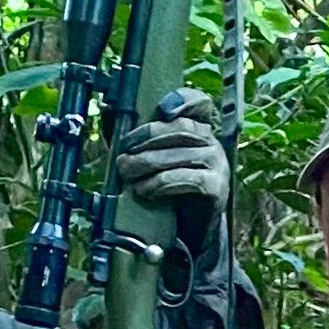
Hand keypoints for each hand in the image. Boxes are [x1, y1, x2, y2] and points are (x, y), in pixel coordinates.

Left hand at [114, 87, 229, 230]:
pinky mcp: (216, 187)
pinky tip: (145, 190)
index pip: (198, 103)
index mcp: (198, 129)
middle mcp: (212, 142)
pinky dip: (163, 183)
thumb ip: (138, 138)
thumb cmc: (167, 187)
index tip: (161, 108)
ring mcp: (217, 164)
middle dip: (146, 138)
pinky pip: (189, 179)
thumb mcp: (154, 159)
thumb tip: (111, 113)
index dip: (182, 100)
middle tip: (123, 152)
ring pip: (181, 155)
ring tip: (127, 172)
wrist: (188, 227)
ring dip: (148, 163)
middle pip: (181, 128)